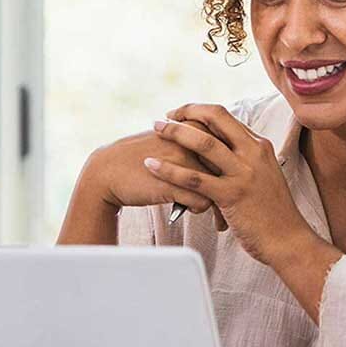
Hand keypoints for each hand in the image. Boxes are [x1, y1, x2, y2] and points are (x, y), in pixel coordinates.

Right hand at [83, 120, 226, 226]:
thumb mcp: (171, 141)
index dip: (237, 168)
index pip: (231, 147)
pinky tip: (192, 211)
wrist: (108, 171)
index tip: (236, 183)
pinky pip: (203, 203)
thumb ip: (198, 142)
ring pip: (220, 188)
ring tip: (219, 219)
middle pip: (230, 168)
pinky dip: (201, 210)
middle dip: (236, 190)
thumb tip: (225, 153)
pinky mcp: (174, 185)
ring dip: (221, 207)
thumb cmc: (142, 157)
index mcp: (196, 127)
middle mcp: (193, 142)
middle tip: (236, 206)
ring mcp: (184, 163)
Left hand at [145, 103, 313, 266]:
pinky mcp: (231, 195)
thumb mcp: (263, 176)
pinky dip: (170, 170)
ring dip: (175, 132)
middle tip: (165, 115)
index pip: (226, 116)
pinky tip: (152, 166)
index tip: (182, 114)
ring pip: (204, 143)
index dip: (200, 111)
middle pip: (216, 118)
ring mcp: (243, 174)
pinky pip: (195, 178)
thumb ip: (244, 160)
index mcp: (259, 146)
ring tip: (156, 129)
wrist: (288, 240)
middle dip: (187, 112)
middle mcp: (253, 153)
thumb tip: (219, 150)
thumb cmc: (273, 213)